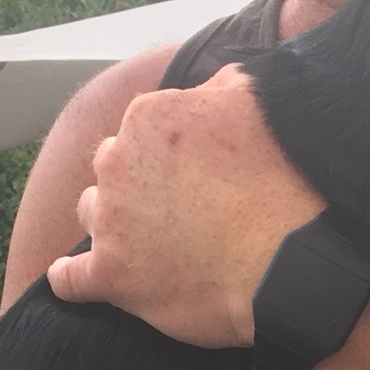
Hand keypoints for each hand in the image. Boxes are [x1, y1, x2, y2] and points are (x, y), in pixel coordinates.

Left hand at [47, 65, 321, 345]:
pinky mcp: (113, 275)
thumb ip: (217, 89)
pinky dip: (74, 281)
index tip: (194, 176)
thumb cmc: (286, 179)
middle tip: (181, 212)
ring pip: (94, 218)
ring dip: (117, 228)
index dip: (166, 158)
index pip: (138, 133)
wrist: (298, 255)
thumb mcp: (254, 102)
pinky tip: (87, 281)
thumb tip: (208, 88)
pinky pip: (71, 280)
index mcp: (148, 118)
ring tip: (157, 248)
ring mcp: (112, 221)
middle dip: (137, 189)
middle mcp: (118, 163)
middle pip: (111, 172)